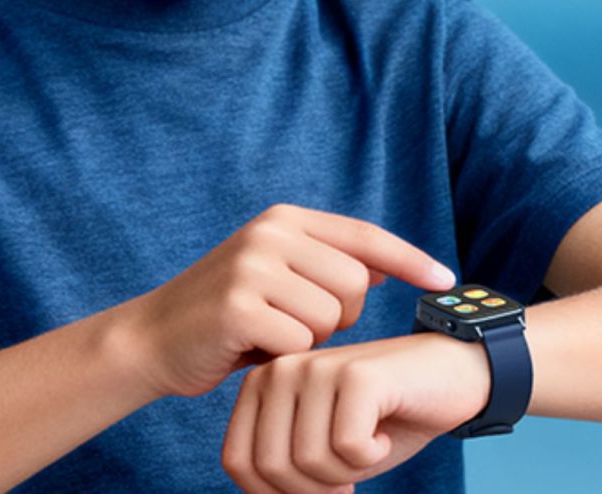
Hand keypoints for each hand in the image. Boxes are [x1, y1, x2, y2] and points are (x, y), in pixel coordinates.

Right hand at [121, 203, 455, 397]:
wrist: (155, 338)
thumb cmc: (228, 313)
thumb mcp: (276, 274)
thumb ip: (323, 264)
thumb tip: (381, 266)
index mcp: (283, 220)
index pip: (364, 236)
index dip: (410, 259)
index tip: (445, 280)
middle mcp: (269, 234)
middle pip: (354, 284)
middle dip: (340, 317)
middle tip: (297, 323)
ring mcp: (252, 267)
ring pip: (331, 317)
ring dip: (309, 338)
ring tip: (270, 333)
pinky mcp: (238, 306)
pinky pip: (299, 342)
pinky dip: (284, 355)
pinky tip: (253, 348)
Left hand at [221, 333, 490, 493]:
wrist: (450, 377)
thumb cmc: (383, 420)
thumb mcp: (320, 451)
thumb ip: (281, 472)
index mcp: (261, 386)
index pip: (239, 463)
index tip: (319, 486)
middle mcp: (280, 370)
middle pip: (272, 467)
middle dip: (315, 489)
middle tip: (350, 471)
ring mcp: (317, 367)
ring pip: (310, 461)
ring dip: (347, 473)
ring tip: (368, 444)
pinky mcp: (357, 375)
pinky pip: (349, 447)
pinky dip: (373, 455)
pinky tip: (385, 431)